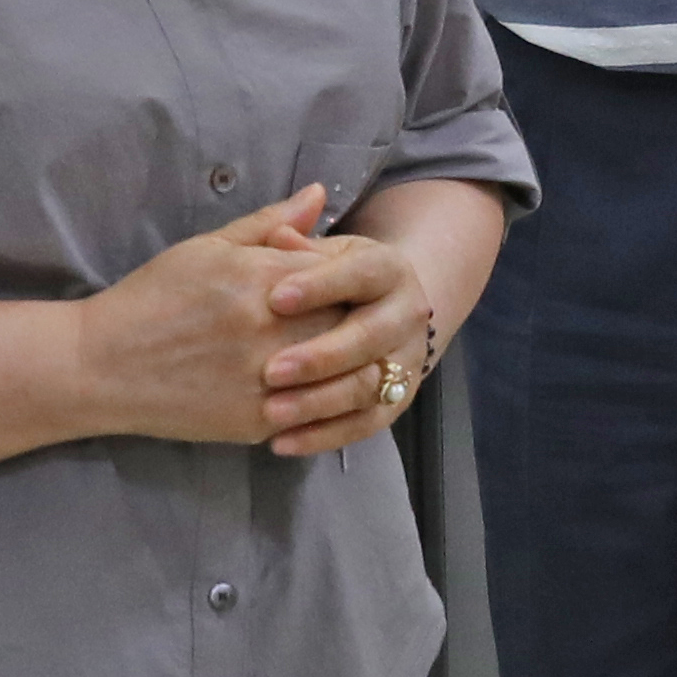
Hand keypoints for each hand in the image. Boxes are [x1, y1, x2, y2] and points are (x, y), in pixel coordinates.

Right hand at [79, 187, 343, 447]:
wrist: (101, 365)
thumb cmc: (153, 297)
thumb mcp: (208, 248)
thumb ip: (270, 223)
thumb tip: (319, 193)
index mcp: (264, 278)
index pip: (345, 270)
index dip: (348, 273)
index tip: (336, 279)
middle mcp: (274, 329)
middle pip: (351, 321)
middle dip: (353, 316)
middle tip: (342, 317)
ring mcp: (269, 380)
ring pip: (341, 372)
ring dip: (342, 362)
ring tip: (327, 353)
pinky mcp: (260, 421)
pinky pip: (313, 410)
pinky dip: (317, 398)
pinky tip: (305, 386)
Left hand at [250, 218, 441, 459]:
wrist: (381, 310)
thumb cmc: (332, 278)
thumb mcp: (319, 252)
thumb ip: (294, 242)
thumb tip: (279, 233)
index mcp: (389, 269)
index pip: (361, 274)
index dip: (320, 286)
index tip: (275, 299)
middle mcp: (407, 315)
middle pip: (370, 337)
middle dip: (320, 356)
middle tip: (271, 370)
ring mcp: (405, 362)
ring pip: (368, 387)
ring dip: (319, 402)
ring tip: (270, 412)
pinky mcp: (396, 402)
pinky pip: (364, 425)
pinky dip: (323, 437)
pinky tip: (281, 443)